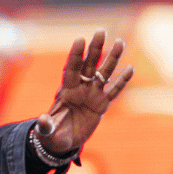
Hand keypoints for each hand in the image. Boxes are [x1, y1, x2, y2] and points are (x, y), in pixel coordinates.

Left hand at [35, 31, 132, 157]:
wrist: (63, 142)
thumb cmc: (53, 135)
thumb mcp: (47, 133)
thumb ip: (45, 126)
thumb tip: (42, 120)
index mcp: (66, 91)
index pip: (71, 69)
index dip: (75, 55)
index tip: (80, 39)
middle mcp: (80, 88)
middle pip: (89, 65)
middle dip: (95, 49)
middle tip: (101, 31)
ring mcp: (92, 95)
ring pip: (104, 73)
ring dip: (112, 58)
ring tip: (120, 42)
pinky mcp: (102, 105)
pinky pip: (114, 91)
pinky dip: (122, 81)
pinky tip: (131, 68)